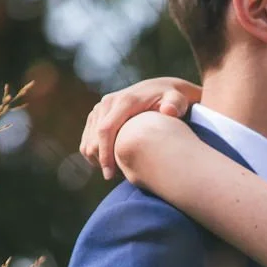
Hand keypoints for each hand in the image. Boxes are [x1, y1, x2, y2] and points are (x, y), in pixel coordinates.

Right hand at [81, 76, 201, 180]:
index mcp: (124, 101)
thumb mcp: (178, 100)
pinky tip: (111, 163)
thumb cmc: (173, 100)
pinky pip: (88, 137)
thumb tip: (169, 111)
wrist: (163, 88)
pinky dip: (95, 152)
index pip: (106, 130)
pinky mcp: (97, 113)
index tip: (110, 175)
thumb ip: (176, 105)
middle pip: (94, 137)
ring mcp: (101, 107)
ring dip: (97, 158)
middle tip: (116, 177)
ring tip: (116, 172)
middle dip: (101, 160)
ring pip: (88, 139)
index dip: (105, 154)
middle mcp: (108, 102)